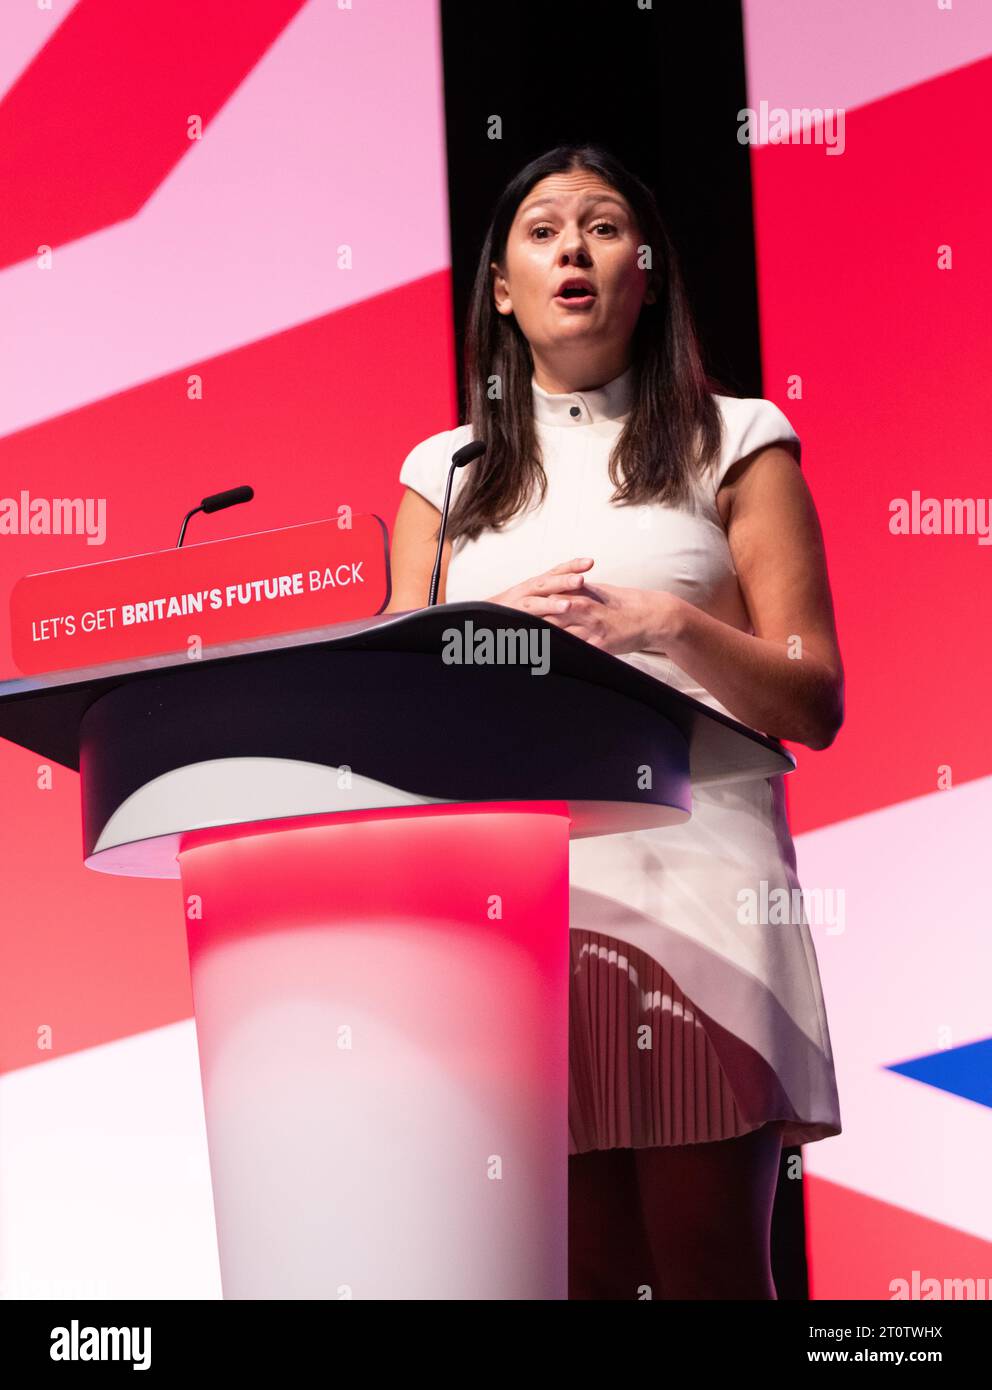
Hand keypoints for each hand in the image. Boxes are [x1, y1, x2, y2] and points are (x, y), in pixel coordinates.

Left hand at [487, 557, 667, 656]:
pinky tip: (548, 668)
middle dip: (522, 628)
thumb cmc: (623, 605)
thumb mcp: (596, 595)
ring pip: (560, 635)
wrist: (654, 615)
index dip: (521, 612)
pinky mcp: (603, 643)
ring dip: (537, 644)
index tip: (499, 620)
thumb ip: (574, 597)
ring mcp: (592, 627)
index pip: (544, 604)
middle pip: (546, 619)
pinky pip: (581, 652)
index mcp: (578, 596)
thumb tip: (554, 600)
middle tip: (497, 637)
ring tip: (513, 653)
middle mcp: (582, 610)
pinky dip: (565, 659)